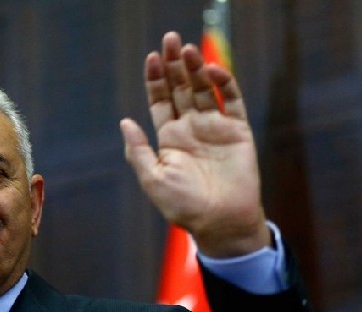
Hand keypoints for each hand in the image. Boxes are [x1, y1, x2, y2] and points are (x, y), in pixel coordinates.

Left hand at [120, 31, 269, 257]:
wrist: (220, 222)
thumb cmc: (183, 205)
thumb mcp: (152, 178)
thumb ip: (137, 150)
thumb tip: (124, 120)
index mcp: (169, 138)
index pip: (160, 101)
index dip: (155, 79)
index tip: (151, 58)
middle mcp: (191, 128)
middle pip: (181, 88)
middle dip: (174, 65)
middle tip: (170, 39)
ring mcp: (215, 128)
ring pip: (205, 89)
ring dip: (196, 68)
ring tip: (187, 48)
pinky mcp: (237, 131)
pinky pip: (232, 101)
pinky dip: (224, 84)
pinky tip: (212, 70)